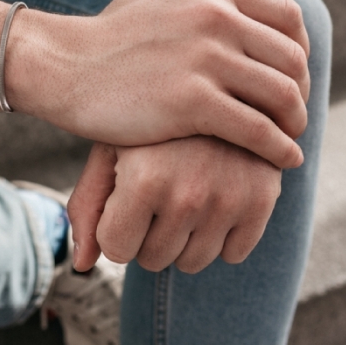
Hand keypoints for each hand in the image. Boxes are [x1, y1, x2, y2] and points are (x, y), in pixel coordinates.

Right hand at [8, 0, 309, 170]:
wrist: (63, 67)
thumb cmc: (112, 30)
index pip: (289, 20)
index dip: (298, 53)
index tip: (287, 78)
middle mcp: (214, 16)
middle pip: (292, 59)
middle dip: (300, 91)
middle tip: (290, 115)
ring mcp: (203, 60)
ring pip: (282, 96)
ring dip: (294, 123)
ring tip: (286, 138)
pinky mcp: (191, 103)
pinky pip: (258, 131)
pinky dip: (279, 149)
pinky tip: (280, 160)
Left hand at [68, 138, 281, 273]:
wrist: (212, 78)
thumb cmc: (146, 120)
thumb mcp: (109, 149)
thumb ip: (88, 206)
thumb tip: (82, 266)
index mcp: (144, 180)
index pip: (117, 250)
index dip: (115, 227)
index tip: (122, 199)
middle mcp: (188, 193)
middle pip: (153, 260)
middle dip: (146, 234)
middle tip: (153, 193)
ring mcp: (229, 198)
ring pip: (194, 262)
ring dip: (182, 239)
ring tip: (180, 193)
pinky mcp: (263, 198)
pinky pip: (234, 253)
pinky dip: (221, 235)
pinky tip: (212, 197)